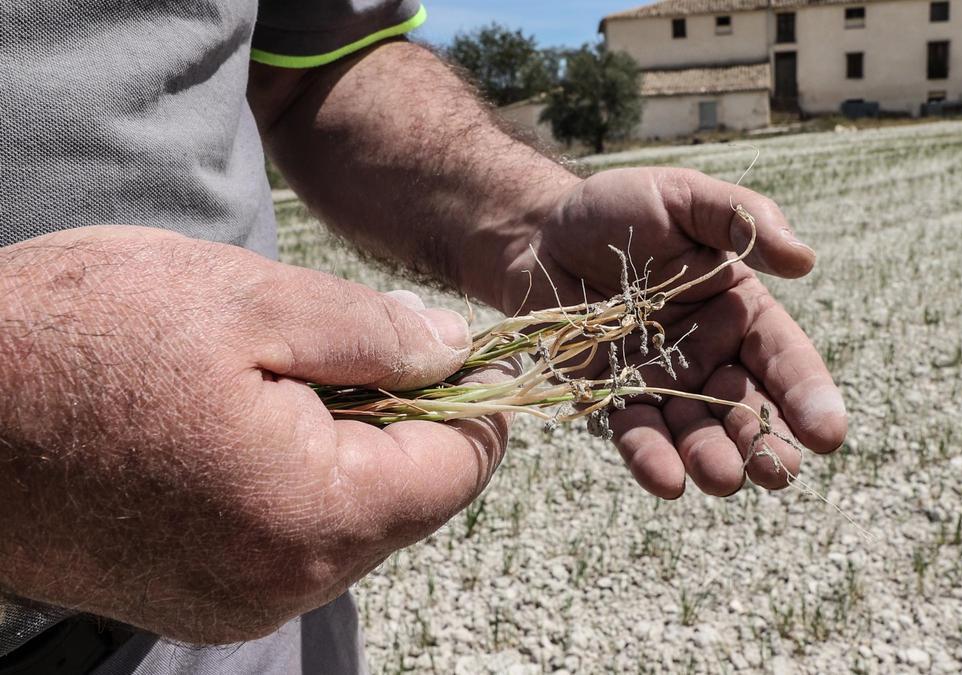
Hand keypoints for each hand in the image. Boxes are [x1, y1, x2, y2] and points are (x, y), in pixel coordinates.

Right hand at [0, 226, 507, 642]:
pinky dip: (293, 483)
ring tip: (270, 381)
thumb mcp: (247, 302)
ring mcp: (233, 603)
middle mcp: (283, 585)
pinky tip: (235, 427)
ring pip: (350, 521)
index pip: (459, 469)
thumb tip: (456, 352)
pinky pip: (290, 542)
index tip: (457, 349)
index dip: (475, 401)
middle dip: (403, 420)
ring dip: (343, 449)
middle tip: (345, 346)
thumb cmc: (75, 340)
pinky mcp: (193, 601)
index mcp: (313, 517)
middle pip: (410, 501)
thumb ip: (374, 333)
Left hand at [496, 168, 845, 498]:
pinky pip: (636, 434)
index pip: (784, 359)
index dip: (808, 395)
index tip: (828, 434)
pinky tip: (667, 480)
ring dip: (712, 459)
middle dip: (765, 443)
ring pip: (696, 433)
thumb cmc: (617, 208)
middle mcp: (709, 356)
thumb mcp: (683, 196)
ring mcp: (661, 384)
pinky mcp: (611, 400)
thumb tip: (804, 258)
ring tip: (721, 478)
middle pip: (747, 409)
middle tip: (778, 471)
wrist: (537, 232)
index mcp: (740, 312)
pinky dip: (652, 458)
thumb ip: (741, 217)